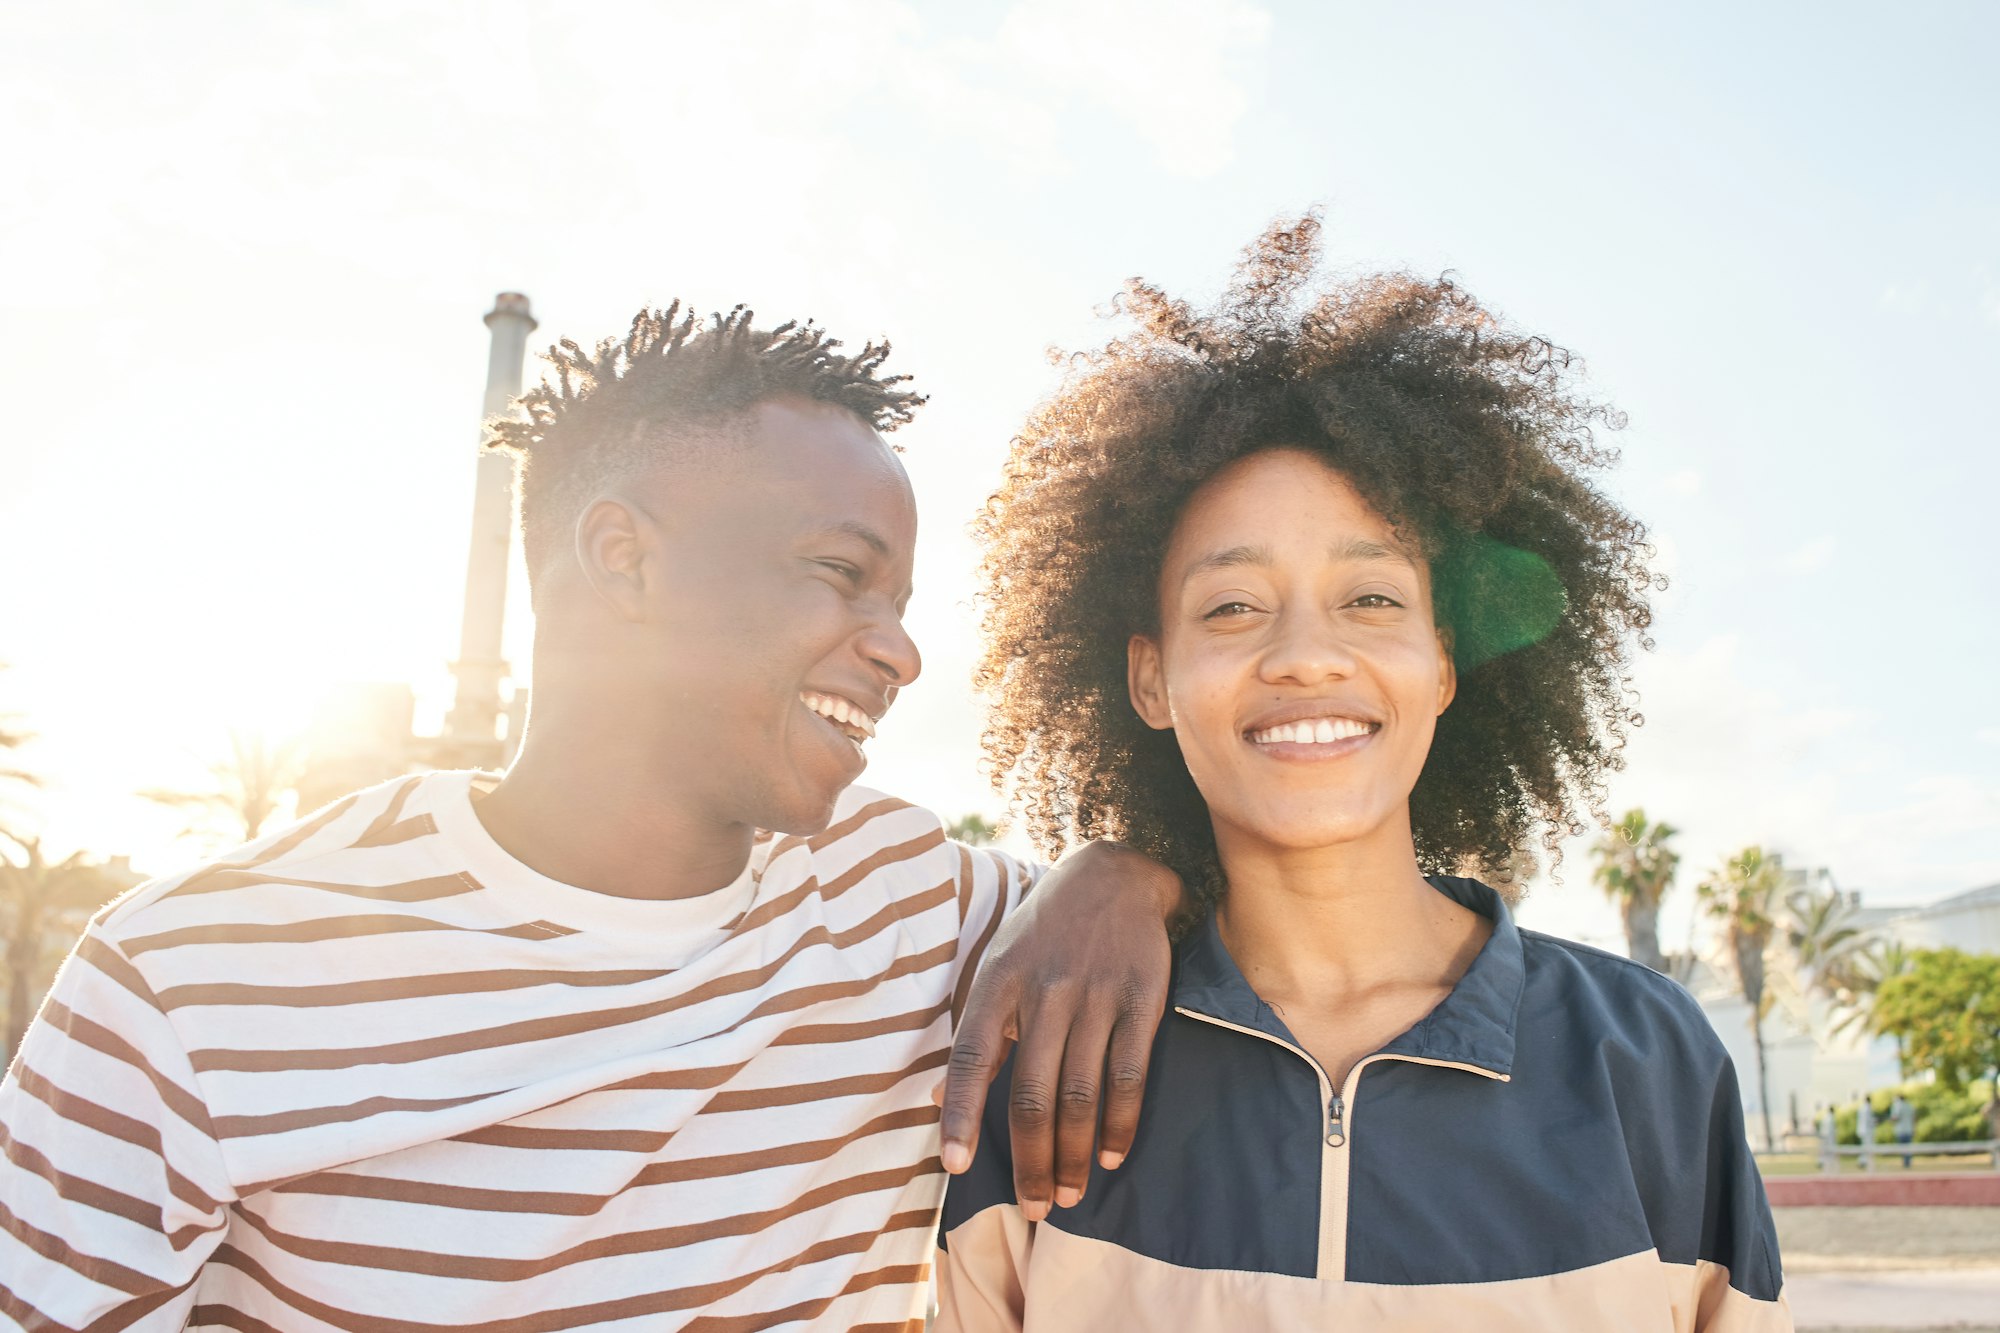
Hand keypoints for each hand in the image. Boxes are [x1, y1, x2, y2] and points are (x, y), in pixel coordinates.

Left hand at [940, 841, 1178, 1220]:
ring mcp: (1096, 997)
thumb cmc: (1044, 932)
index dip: (963, 1113)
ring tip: (1067, 1195)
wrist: (1115, 876)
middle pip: (1032, 1093)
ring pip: (1081, 1095)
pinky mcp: (1141, 1001)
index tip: (955, 1165)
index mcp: (999, 982)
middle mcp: (1045, 991)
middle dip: (1030, 1161)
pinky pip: (1128, 1076)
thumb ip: (977, 1032)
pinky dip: (1120, 1124)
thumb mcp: (998, 965)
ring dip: (1073, 1155)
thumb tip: (941, 1098)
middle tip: (1033, 1208)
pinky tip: (1112, 1156)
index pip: (972, 1056)